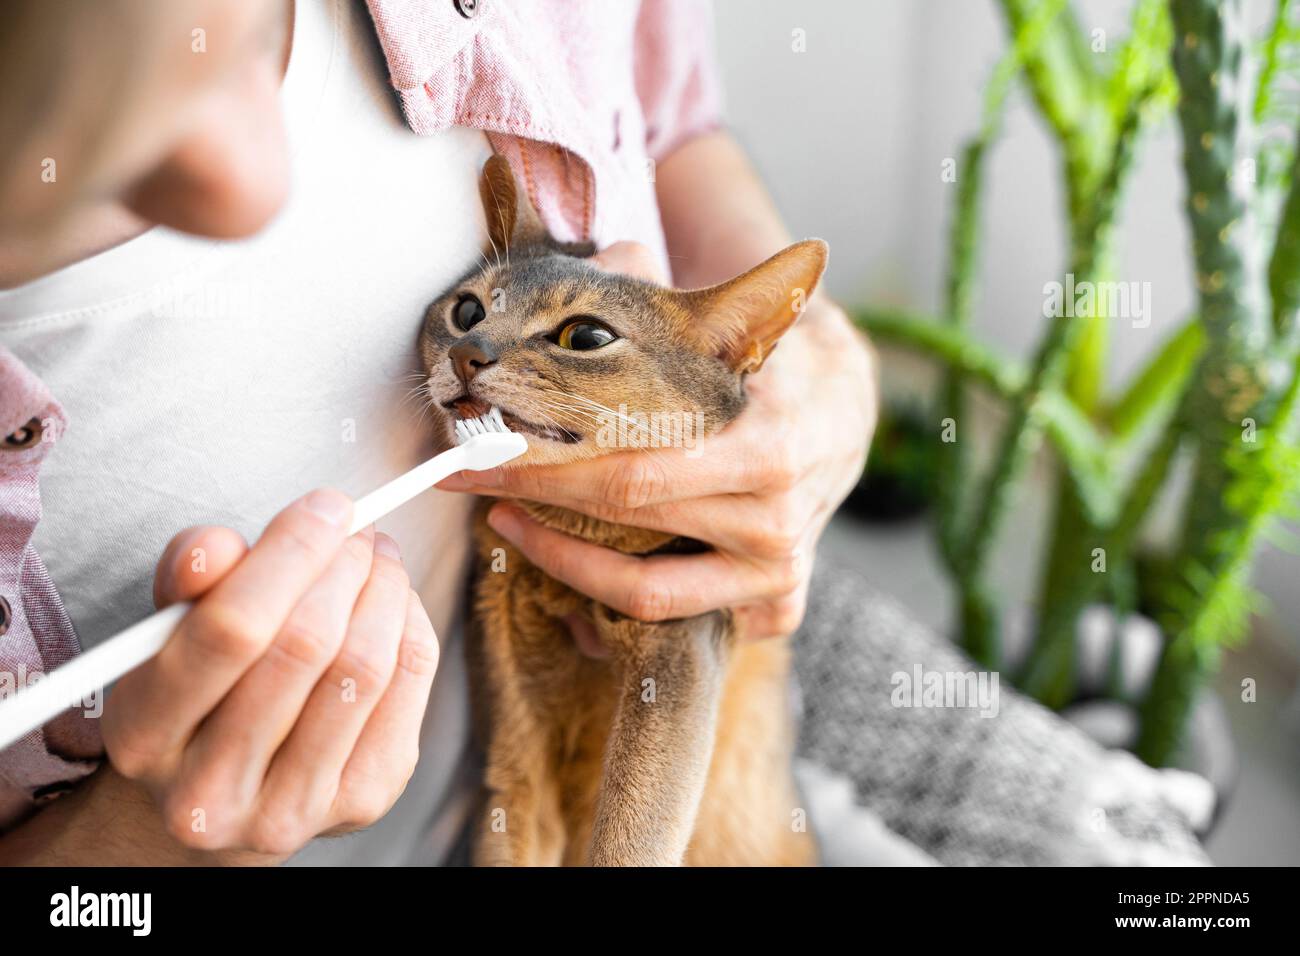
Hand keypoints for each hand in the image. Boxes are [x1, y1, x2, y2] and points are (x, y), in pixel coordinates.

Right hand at [100, 489, 439, 858]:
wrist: (222, 793)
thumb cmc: (198, 693)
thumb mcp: (166, 634)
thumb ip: (187, 582)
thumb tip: (216, 545)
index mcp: (145, 738)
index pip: (232, 628)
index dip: (292, 551)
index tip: (325, 506)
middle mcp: (211, 791)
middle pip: (307, 645)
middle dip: (343, 565)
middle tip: (356, 529)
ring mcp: (292, 808)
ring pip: (365, 667)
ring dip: (385, 590)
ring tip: (378, 557)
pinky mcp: (362, 802)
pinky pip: (407, 688)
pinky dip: (409, 627)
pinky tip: (394, 604)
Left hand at [438, 242, 876, 642]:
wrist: (845, 408)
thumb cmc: (774, 361)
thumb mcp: (733, 319)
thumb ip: (662, 292)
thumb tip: (597, 260)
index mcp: (766, 444)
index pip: (630, 470)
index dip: (541, 467)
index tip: (473, 454)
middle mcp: (774, 518)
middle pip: (627, 521)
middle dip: (534, 499)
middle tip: (469, 480)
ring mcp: (778, 569)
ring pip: (649, 594)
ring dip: (566, 564)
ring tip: (513, 524)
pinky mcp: (777, 599)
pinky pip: (691, 625)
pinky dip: (633, 616)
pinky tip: (583, 586)